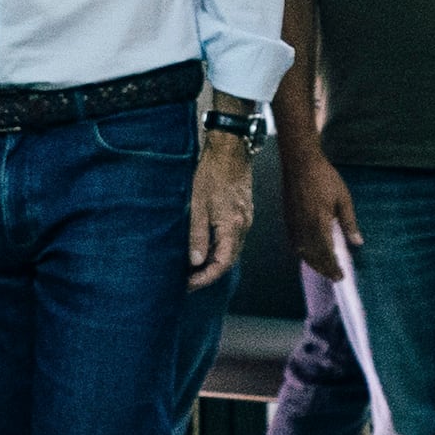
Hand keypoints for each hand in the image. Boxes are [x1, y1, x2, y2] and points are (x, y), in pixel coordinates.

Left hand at [180, 128, 254, 287]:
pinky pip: (234, 238)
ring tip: (194, 267)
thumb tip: (195, 262)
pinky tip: (206, 246)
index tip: (188, 284)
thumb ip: (197, 235)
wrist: (230, 149)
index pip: (222, 264)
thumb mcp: (197, 205)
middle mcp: (243, 226)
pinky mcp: (243, 212)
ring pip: (232, 250)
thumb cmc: (211, 173)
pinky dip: (220, 248)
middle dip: (209, 274)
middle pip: (229, 261)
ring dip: (214, 261)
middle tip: (188, 280)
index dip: (205, 278)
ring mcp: (246, 219)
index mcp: (232, 227)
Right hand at [283, 138, 354, 282]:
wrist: (300, 163)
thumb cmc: (325, 178)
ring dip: (312, 263)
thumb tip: (358, 243)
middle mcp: (304, 229)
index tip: (341, 277)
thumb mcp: (344, 199)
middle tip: (334, 277)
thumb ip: (349, 223)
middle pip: (313, 257)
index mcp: (319, 224)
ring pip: (301, 252)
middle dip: (323, 269)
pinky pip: (294, 243)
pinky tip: (309, 253)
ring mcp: (293, 225)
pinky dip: (302, 253)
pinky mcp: (287, 220)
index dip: (333, 267)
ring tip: (323, 268)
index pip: (326, 254)